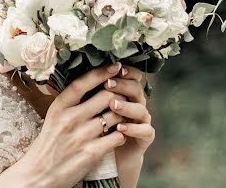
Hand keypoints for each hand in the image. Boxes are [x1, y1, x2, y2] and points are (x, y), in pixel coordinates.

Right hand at [19, 63, 127, 187]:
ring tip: (124, 113)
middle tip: (124, 93)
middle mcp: (70, 118)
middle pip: (105, 96)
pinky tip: (120, 133)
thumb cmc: (49, 143)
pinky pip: (116, 137)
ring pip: (114, 116)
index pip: (83, 82)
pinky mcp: (91, 154)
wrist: (39, 175)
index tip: (115, 66)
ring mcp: (81, 136)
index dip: (101, 72)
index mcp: (60, 106)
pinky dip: (121, 133)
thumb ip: (70, 100)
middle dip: (118, 94)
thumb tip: (89, 81)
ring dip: (122, 114)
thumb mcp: (53, 116)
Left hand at [103, 65, 154, 186]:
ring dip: (127, 106)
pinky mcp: (145, 138)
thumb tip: (80, 71)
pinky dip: (134, 129)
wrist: (109, 157)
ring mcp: (142, 120)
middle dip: (122, 85)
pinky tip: (120, 128)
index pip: (132, 75)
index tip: (114, 68)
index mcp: (126, 92)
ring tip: (113, 105)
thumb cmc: (97, 127)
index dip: (126, 71)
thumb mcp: (91, 107)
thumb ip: (92, 90)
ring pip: (141, 109)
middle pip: (136, 88)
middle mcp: (136, 103)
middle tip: (108, 84)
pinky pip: (146, 131)